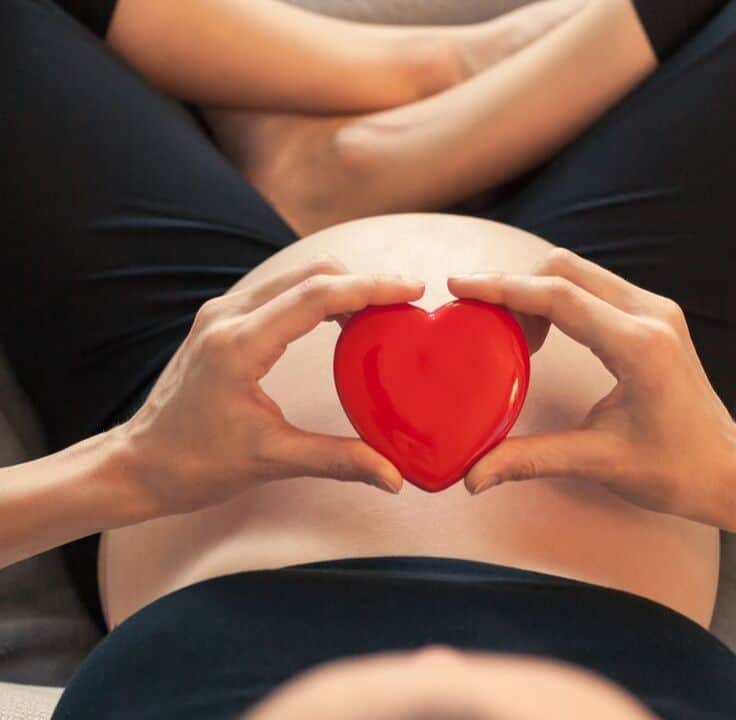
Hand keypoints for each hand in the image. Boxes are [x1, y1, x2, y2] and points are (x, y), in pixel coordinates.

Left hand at [119, 258, 424, 517]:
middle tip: (407, 304)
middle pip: (310, 273)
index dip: (369, 288)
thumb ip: (338, 461)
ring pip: (296, 275)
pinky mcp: (222, 319)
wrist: (139, 464)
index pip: (315, 297)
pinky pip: (280, 289)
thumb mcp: (272, 462)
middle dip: (364, 282)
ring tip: (382, 312)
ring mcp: (221, 313)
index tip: (412, 290)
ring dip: (342, 285)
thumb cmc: (195, 464)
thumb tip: (393, 477)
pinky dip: (318, 294)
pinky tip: (342, 320)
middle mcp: (227, 317)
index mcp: (238, 347)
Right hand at [447, 249, 735, 523]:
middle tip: (478, 320)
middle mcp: (651, 315)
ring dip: (537, 291)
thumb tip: (472, 477)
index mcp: (639, 347)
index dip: (503, 288)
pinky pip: (596, 287)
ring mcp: (657, 311)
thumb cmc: (676, 470)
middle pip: (565, 268)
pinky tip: (541, 335)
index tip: (458, 286)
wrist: (729, 470)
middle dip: (515, 286)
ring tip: (508, 335)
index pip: (559, 297)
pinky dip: (560, 298)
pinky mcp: (656, 316)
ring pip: (580, 272)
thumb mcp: (599, 462)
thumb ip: (531, 459)